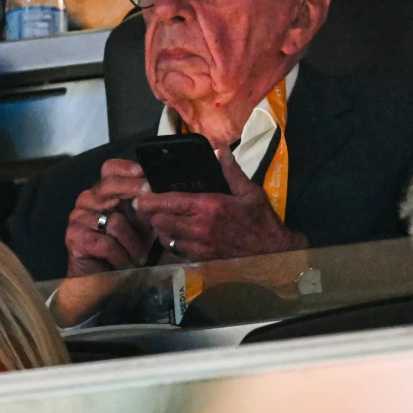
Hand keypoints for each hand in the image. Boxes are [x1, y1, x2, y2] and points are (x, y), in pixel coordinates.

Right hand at [64, 158, 155, 276]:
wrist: (99, 281)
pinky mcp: (74, 238)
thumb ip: (147, 207)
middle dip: (133, 190)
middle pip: (108, 185)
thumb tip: (162, 190)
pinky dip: (121, 256)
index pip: (109, 169)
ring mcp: (78, 218)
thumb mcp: (141, 226)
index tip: (144, 172)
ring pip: (114, 221)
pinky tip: (125, 265)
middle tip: (151, 194)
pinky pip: (106, 243)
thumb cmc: (123, 250)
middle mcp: (87, 200)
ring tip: (140, 258)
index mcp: (103, 193)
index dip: (126, 168)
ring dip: (133, 244)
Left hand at [134, 147, 307, 261]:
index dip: (149, 200)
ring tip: (162, 222)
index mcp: (209, 207)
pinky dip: (174, 244)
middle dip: (152, 215)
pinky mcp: (202, 261)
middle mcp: (199, 228)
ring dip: (161, 231)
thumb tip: (221, 150)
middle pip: (161, 222)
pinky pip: (178, 253)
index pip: (169, 202)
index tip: (139, 196)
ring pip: (166, 239)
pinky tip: (178, 237)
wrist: (273, 255)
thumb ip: (231, 171)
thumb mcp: (250, 192)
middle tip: (148, 208)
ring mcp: (199, 248)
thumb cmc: (262, 222)